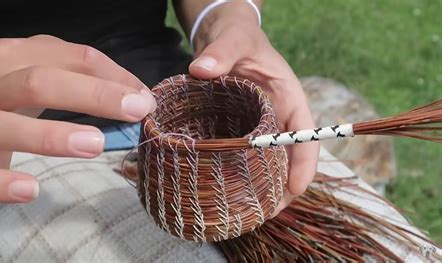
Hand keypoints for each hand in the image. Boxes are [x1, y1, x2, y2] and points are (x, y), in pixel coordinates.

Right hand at [0, 35, 155, 202]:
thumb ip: (84, 81)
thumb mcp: (42, 75)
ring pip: (5, 125)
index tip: (145, 99)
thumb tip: (137, 96)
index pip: (75, 58)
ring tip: (94, 144)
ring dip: (51, 135)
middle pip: (41, 83)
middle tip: (135, 112)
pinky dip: (0, 183)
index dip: (115, 77)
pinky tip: (31, 190)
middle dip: (94, 96)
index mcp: (17, 57)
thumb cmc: (8, 95)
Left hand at [189, 4, 318, 212]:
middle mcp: (277, 117)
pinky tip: (228, 194)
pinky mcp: (240, 132)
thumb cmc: (238, 38)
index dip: (304, 163)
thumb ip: (222, 52)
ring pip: (268, 164)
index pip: (305, 134)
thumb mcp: (235, 39)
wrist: (225, 39)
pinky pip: (245, 158)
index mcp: (288, 98)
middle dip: (282, 189)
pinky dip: (241, 177)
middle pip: (289, 159)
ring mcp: (259, 127)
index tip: (295, 188)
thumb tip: (201, 70)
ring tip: (247, 214)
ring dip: (262, 190)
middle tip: (265, 213)